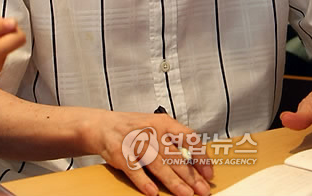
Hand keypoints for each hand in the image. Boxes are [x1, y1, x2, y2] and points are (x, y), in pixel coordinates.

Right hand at [85, 110, 213, 195]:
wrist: (102, 125)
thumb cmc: (134, 128)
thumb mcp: (156, 126)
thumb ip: (173, 142)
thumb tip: (197, 163)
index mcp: (163, 122)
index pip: (187, 137)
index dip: (200, 155)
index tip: (209, 172)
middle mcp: (151, 130)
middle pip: (174, 155)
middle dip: (190, 175)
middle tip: (202, 190)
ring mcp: (135, 141)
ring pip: (157, 163)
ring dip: (172, 181)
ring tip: (186, 194)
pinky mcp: (120, 152)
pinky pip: (134, 169)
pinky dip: (143, 181)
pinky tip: (153, 193)